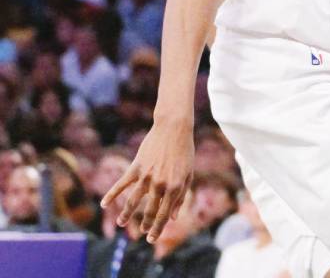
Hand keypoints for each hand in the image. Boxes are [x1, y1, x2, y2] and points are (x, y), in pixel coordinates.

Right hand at [100, 118, 193, 242]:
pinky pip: (121, 184)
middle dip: (145, 224)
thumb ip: (181, 196)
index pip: (164, 214)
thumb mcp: (188, 175)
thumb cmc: (184, 152)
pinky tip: (104, 204)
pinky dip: (112, 194)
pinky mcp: (136, 167)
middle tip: (141, 233)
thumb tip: (173, 217)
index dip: (158, 228)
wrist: (174, 129)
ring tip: (121, 223)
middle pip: (149, 210)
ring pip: (133, 201)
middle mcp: (160, 184)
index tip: (151, 238)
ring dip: (126, 214)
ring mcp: (147, 176)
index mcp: (175, 188)